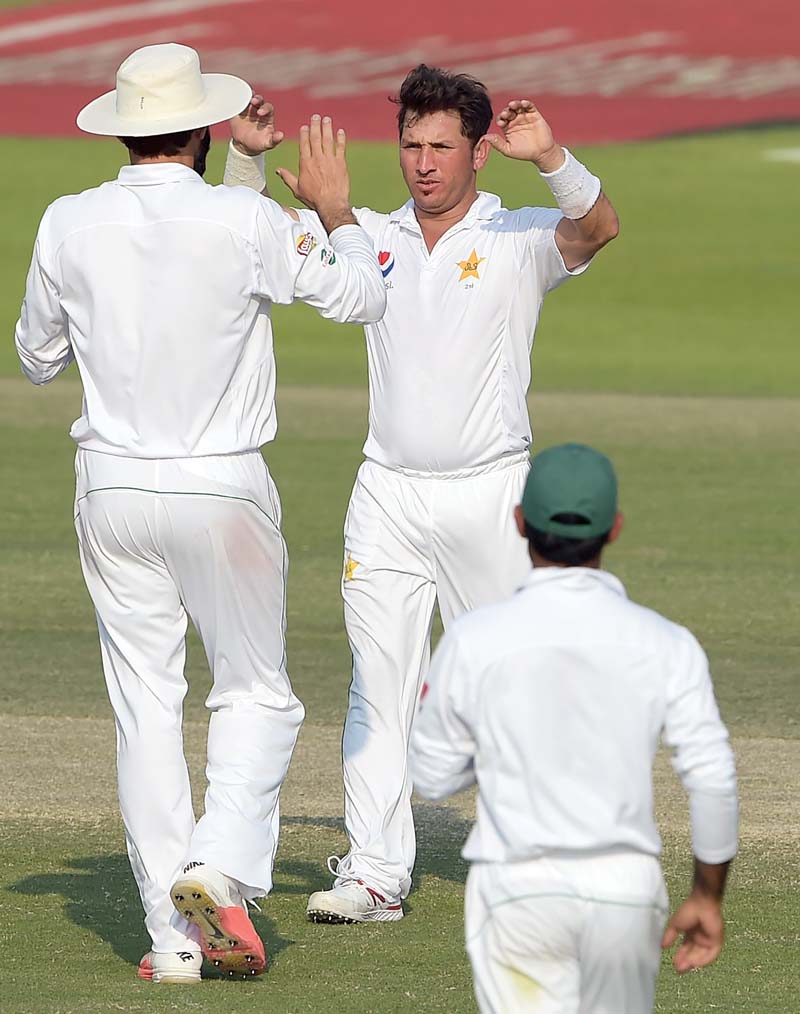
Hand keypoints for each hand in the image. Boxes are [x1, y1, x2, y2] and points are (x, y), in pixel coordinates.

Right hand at [230, 94, 283, 155]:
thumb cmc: (258, 143)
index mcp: (267, 116)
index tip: (260, 112)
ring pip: (248, 98)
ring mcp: (248, 109)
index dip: (265, 108)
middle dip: (257, 99)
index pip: (268, 107)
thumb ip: (274, 139)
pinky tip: (234, 100)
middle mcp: (258, 109)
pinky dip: (236, 100)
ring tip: (243, 99)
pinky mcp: (238, 110)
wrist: (244, 146)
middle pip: (259, 99)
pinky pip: (237, 102)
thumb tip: (281, 135)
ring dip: (246, 96)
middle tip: (253, 102)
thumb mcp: (267, 143)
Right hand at [276, 115, 354, 231]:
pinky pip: (341, 148)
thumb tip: (278, 171)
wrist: (331, 204)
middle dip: (315, 126)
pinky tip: (341, 132)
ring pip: (328, 140)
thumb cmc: (314, 199)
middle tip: (316, 117)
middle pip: (315, 138)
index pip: (304, 144)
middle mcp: (317, 159)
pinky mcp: (341, 164)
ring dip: (327, 128)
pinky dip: (341, 139)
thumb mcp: (297, 189)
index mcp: (306, 164)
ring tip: (327, 119)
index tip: (305, 126)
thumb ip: (287, 178)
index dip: (304, 134)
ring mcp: (330, 160)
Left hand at [484, 99, 562, 171]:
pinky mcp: (534, 115)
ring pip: (518, 107)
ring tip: (513, 105)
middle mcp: (515, 121)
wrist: (541, 153)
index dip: (500, 118)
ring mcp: (525, 117)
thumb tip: (485, 137)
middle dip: (507, 111)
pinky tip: (523, 104)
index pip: (501, 119)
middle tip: (506, 114)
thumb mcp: (508, 150)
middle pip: (509, 111)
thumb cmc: (524, 153)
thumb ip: (497, 143)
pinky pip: (529, 106)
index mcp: (508, 128)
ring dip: (515, 104)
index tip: (501, 121)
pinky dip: (526, 104)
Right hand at [661, 894, 724, 972]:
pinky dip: (703, 960)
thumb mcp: (675, 924)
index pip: (686, 948)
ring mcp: (709, 940)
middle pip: (693, 954)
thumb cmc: (688, 910)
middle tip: (678, 969)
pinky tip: (695, 964)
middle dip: (686, 962)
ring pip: (701, 955)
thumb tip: (662, 946)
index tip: (673, 964)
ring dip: (693, 962)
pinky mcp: (717, 941)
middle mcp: (700, 938)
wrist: (702, 904)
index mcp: (691, 933)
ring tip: (683, 967)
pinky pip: (711, 954)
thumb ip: (670, 936)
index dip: (680, 956)